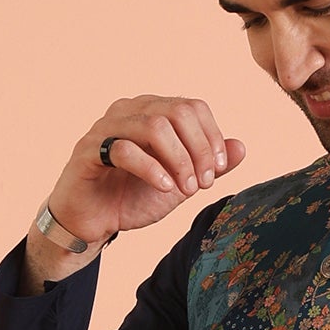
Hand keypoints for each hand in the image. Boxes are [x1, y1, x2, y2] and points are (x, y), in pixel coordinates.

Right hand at [23, 93, 247, 287]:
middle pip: (177, 112)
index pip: (192, 107)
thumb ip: (208, 166)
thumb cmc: (132, 197)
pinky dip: (151, 169)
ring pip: (154, 126)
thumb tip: (241, 147)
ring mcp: (107, 128)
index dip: (211, 137)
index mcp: (152, 112)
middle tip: (203, 184)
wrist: (91, 222)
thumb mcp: (180, 184)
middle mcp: (129, 111)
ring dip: (178, 161)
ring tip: (185, 190)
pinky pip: (124, 149)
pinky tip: (163, 188)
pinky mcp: (89, 150)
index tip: (216, 171)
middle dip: (198, 149)